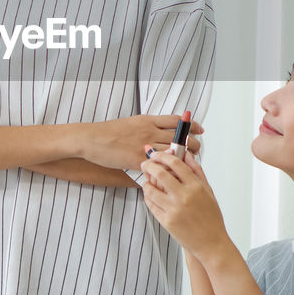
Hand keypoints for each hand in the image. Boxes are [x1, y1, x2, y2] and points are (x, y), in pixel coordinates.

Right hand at [75, 114, 203, 170]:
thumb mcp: (132, 123)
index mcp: (149, 120)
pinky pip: (159, 165)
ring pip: (173, 152)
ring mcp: (145, 146)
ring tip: (190, 163)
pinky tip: (174, 174)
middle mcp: (150, 131)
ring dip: (185, 158)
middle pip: (180, 136)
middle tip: (198, 148)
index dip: (191, 125)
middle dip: (193, 143)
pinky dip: (169, 170)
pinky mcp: (138, 159)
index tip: (200, 129)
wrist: (93, 139)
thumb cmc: (109, 131)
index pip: (177, 121)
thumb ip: (147, 126)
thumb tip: (158, 130)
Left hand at [139, 150, 228, 259]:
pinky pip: (151, 204)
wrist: (211, 244)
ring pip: (151, 189)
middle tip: (145, 163)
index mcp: (196, 187)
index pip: (176, 163)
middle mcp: (184, 197)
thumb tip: (187, 155)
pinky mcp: (166, 221)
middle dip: (149, 165)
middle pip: (160, 173)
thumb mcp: (208, 191)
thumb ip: (197, 171)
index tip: (157, 154)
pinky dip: (148, 196)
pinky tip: (151, 194)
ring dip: (146, 182)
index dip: (163, 155)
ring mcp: (174, 210)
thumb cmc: (211, 218)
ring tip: (147, 180)